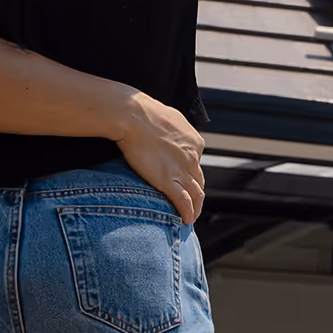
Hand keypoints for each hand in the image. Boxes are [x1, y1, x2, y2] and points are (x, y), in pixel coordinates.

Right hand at [113, 90, 205, 221]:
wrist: (134, 116)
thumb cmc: (145, 112)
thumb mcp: (171, 118)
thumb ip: (175, 131)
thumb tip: (172, 133)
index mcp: (195, 142)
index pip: (196, 163)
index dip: (190, 173)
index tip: (183, 180)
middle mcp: (193, 157)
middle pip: (198, 181)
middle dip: (196, 194)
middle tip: (192, 203)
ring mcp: (182, 170)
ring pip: (196, 195)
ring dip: (195, 208)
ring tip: (191, 217)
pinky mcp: (168, 181)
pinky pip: (183, 202)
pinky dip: (187, 213)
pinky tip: (186, 220)